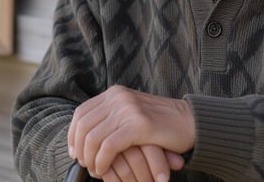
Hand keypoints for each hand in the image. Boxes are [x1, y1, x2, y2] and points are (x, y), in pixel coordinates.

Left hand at [68, 85, 194, 178]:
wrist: (190, 122)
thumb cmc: (161, 124)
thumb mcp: (132, 114)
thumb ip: (112, 118)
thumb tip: (85, 137)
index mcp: (114, 94)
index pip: (81, 113)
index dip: (73, 134)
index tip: (74, 151)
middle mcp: (118, 98)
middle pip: (83, 125)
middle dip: (79, 149)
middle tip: (84, 165)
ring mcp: (128, 109)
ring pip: (93, 137)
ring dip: (90, 158)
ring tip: (95, 170)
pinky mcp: (138, 125)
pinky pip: (109, 146)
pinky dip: (102, 161)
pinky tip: (104, 170)